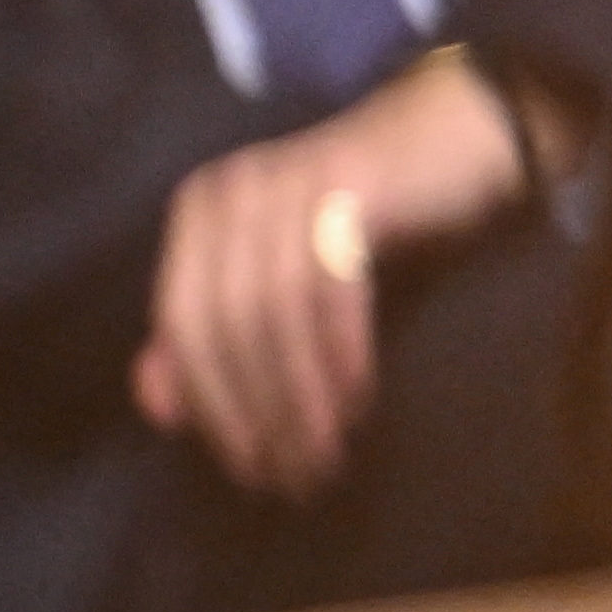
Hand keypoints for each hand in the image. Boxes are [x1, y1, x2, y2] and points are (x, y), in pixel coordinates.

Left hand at [133, 57, 532, 500]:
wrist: (453, 138)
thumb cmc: (359, 224)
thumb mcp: (276, 284)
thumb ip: (211, 341)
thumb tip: (159, 410)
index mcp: (199, 216)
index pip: (181, 324)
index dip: (209, 401)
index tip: (243, 463)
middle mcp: (231, 193)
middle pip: (224, 321)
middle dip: (254, 407)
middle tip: (289, 472)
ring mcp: (287, 181)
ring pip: (273, 310)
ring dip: (300, 393)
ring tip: (323, 451)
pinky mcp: (347, 182)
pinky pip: (330, 284)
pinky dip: (339, 351)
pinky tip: (355, 400)